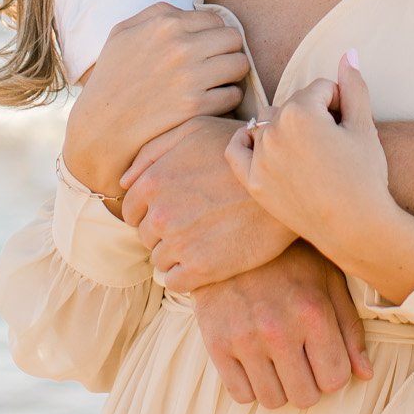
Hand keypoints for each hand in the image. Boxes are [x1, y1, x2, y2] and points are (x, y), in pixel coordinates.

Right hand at [63, 5, 249, 199]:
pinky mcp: (196, 107)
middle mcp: (182, 47)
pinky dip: (227, 98)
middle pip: (234, 39)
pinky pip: (233, 95)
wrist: (101, 126)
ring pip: (240, 65)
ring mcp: (191, 78)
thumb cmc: (111, 77)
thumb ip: (157, 13)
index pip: (217, 20)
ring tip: (218, 81)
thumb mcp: (122, 33)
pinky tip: (211, 100)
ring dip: (232, 73)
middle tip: (216, 63)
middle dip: (228, 50)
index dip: (214, 34)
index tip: (208, 47)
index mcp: (166, 25)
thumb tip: (188, 11)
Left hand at [123, 116, 296, 289]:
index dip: (153, 209)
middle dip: (165, 231)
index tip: (178, 208)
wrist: (289, 185)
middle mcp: (160, 215)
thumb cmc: (241, 153)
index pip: (132, 210)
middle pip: (145, 236)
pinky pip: (176, 282)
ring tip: (207, 239)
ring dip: (177, 254)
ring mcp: (179, 244)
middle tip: (197, 223)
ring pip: (160, 260)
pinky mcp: (201, 270)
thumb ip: (153, 152)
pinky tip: (209, 259)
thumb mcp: (196, 131)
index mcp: (152, 183)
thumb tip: (125, 181)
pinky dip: (188, 275)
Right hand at [191, 241, 371, 408]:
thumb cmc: (289, 258)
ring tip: (279, 361)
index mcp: (312, 312)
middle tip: (303, 362)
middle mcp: (278, 329)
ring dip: (280, 387)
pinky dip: (251, 386)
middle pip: (304, 397)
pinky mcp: (216, 343)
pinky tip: (256, 362)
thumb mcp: (328, 280)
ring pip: (272, 401)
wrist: (231, 236)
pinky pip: (240, 394)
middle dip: (309, 384)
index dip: (334, 373)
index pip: (334, 379)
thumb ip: (349, 328)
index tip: (326, 359)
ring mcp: (244, 338)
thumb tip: (365, 374)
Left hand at [225, 53, 397, 250]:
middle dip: (312, 115)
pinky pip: (236, 148)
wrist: (355, 227)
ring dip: (285, 128)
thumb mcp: (364, 127)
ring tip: (309, 151)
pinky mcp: (253, 181)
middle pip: (293, 104)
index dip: (339, 103)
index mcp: (300, 112)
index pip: (320, 89)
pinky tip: (259, 142)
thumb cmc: (364, 176)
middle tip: (333, 141)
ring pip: (268, 123)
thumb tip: (349, 52)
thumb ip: (353, 86)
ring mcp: (259, 157)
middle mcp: (273, 130)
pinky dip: (245, 140)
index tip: (349, 125)